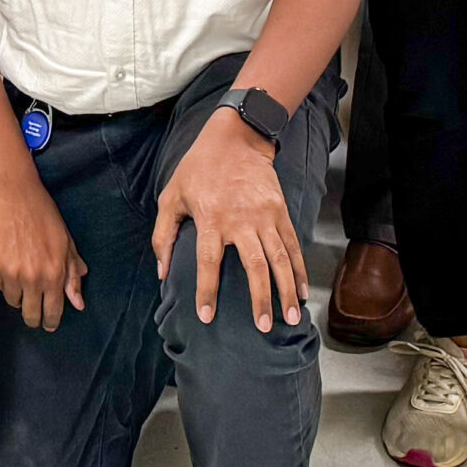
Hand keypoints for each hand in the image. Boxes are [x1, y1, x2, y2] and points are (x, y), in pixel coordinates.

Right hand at [0, 173, 86, 331]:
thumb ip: (72, 275)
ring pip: (13, 301)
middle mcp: (32, 277)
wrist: (14, 193)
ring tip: (21, 283)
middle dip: (34, 317)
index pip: (53, 311)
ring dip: (18, 296)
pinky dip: (4, 282)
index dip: (51, 321)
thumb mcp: (66, 243)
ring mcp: (10, 273)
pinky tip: (9, 268)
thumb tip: (78, 302)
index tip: (49, 324)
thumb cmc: (42, 214)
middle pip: (30, 314)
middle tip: (34, 314)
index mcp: (54, 273)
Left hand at [153, 107, 308, 332]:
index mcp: (210, 218)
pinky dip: (300, 270)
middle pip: (254, 266)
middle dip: (261, 299)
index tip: (207, 317)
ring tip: (293, 317)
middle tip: (263, 327)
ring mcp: (265, 216)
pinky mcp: (281, 212)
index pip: (208, 262)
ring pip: (280, 259)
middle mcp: (241, 220)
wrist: (235, 138)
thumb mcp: (170, 196)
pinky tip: (304, 291)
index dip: (206, 290)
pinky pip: (293, 246)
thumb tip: (162, 272)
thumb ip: (163, 235)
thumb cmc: (196, 170)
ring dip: (288, 290)